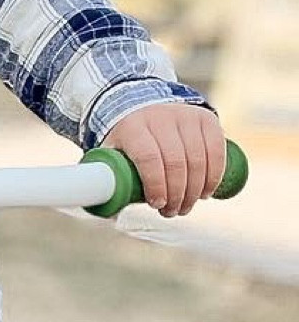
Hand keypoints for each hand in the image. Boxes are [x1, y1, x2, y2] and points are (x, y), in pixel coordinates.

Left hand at [101, 103, 226, 216]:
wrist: (145, 108)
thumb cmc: (126, 142)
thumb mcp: (111, 153)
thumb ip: (105, 176)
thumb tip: (105, 204)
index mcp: (132, 127)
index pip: (148, 157)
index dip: (155, 184)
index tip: (156, 204)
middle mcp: (160, 117)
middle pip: (175, 162)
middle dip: (176, 194)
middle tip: (172, 212)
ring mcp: (185, 116)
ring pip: (197, 159)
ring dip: (195, 190)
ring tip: (186, 206)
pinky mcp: (206, 118)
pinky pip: (216, 150)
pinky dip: (214, 175)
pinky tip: (206, 192)